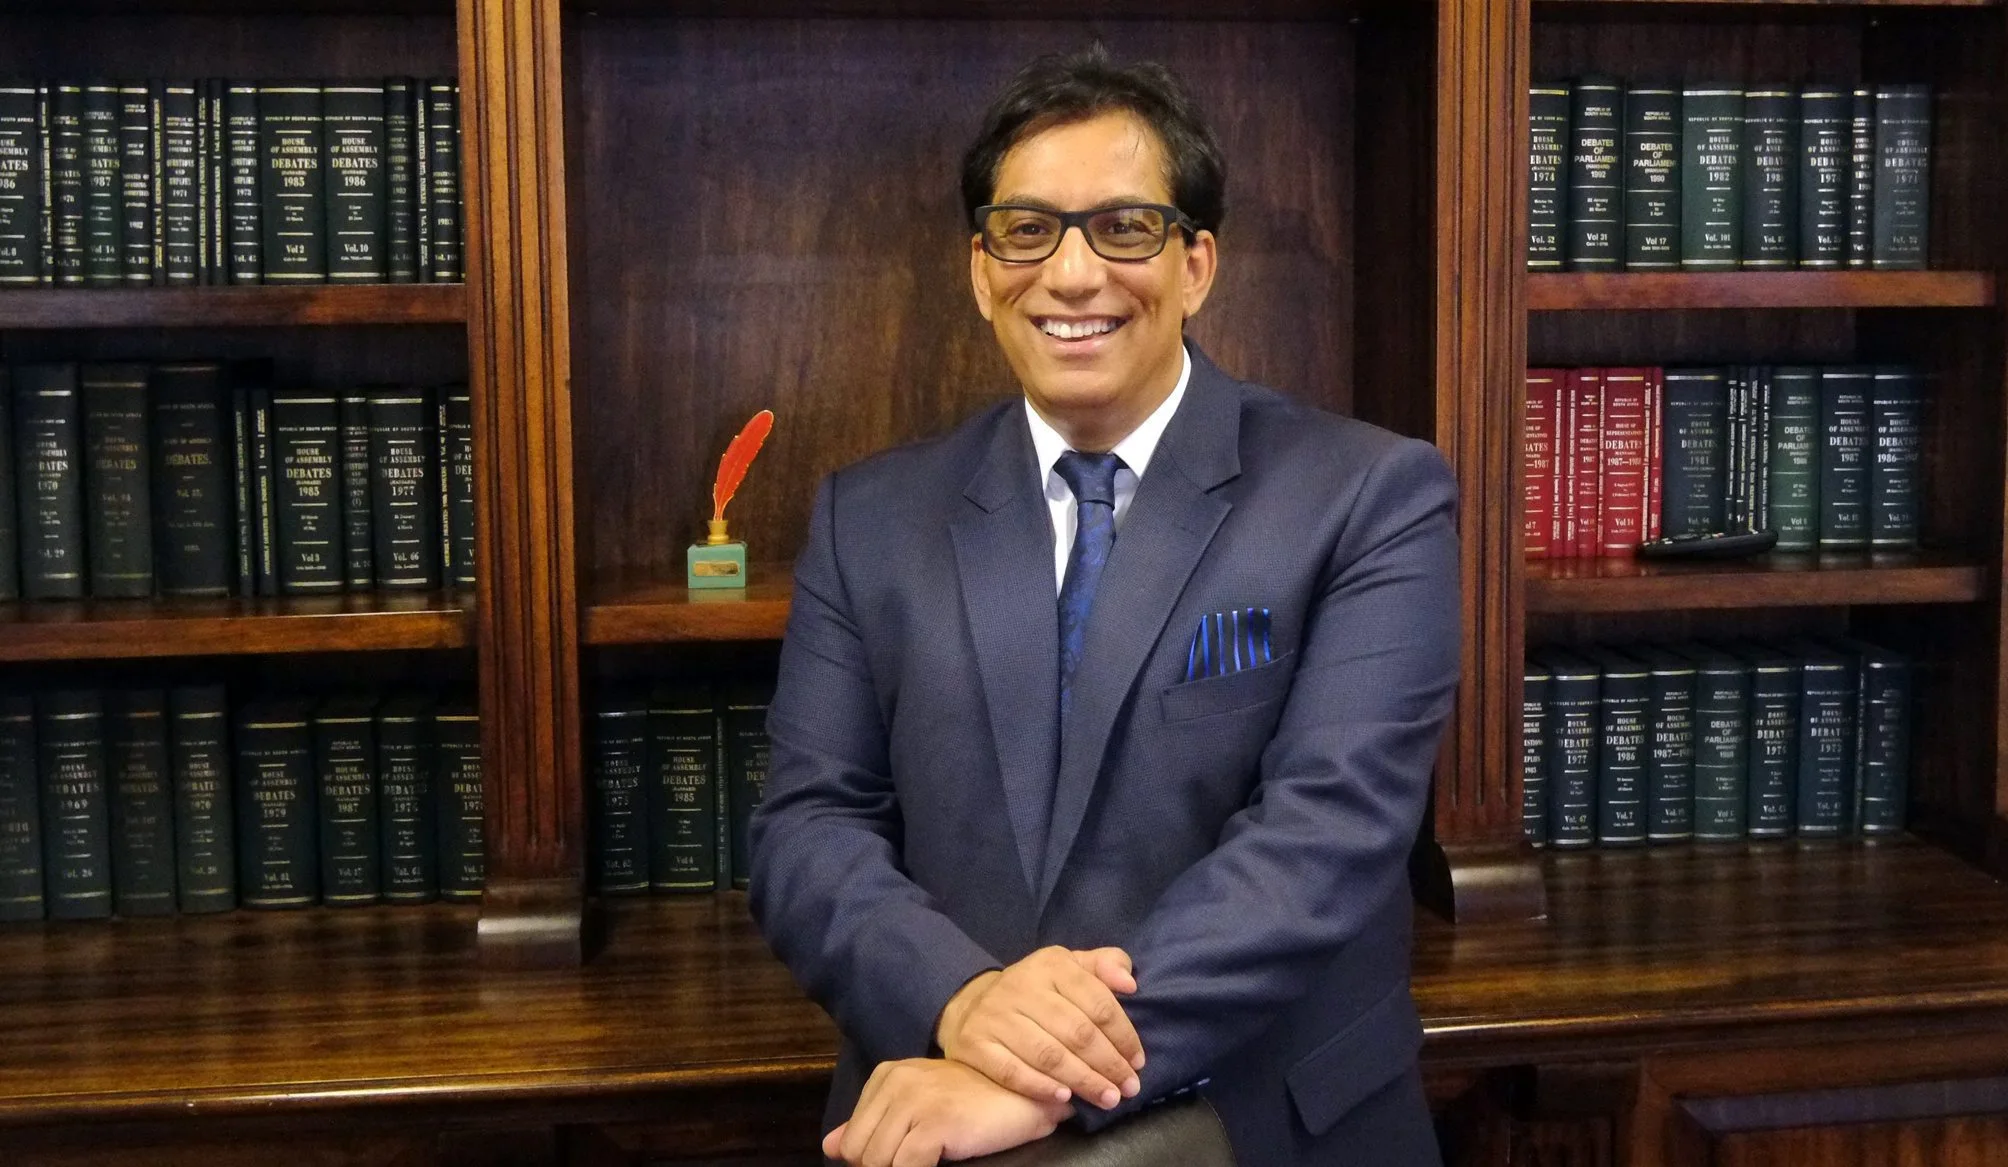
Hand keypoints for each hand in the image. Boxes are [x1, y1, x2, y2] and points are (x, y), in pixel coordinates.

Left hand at [823, 1058, 1072, 1166]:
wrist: (1028, 1095)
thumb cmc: (976, 1103)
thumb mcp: (918, 1107)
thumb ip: (872, 1123)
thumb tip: (831, 1146)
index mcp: (888, 1075)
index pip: (853, 1138)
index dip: (875, 1158)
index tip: (907, 1155)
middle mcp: (896, 1081)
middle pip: (861, 1153)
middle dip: (886, 1166)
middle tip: (921, 1159)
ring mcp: (914, 1100)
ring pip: (878, 1163)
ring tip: (932, 1159)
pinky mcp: (934, 1122)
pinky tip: (939, 1163)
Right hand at [934, 945, 1144, 1109]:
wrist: (974, 1004)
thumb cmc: (1038, 991)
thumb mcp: (1071, 967)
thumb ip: (1105, 966)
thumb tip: (1129, 982)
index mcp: (1051, 965)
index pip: (1098, 1003)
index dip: (1123, 1036)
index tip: (1138, 1062)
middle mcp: (1021, 987)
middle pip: (1076, 1032)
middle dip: (1108, 1064)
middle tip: (1128, 1088)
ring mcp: (994, 1016)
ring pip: (1049, 1055)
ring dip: (1084, 1081)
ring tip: (1108, 1099)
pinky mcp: (974, 1044)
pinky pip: (1012, 1071)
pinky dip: (1041, 1087)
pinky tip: (1065, 1099)